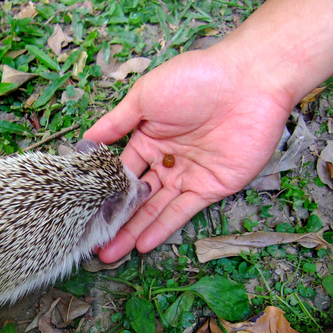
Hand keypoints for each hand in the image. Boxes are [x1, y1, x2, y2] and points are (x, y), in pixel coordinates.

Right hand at [84, 48, 292, 261]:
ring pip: (155, 209)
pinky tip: (142, 244)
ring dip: (134, 231)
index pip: (121, 171)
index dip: (103, 191)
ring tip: (110, 252)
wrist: (248, 81)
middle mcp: (166, 160)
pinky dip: (163, 228)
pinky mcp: (211, 187)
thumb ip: (116, 123)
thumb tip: (85, 139)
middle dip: (116, 219)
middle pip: (136, 196)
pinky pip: (182, 211)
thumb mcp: (145, 97)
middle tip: (94, 242)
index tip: (84, 210)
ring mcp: (188, 175)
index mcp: (149, 138)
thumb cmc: (194, 79)